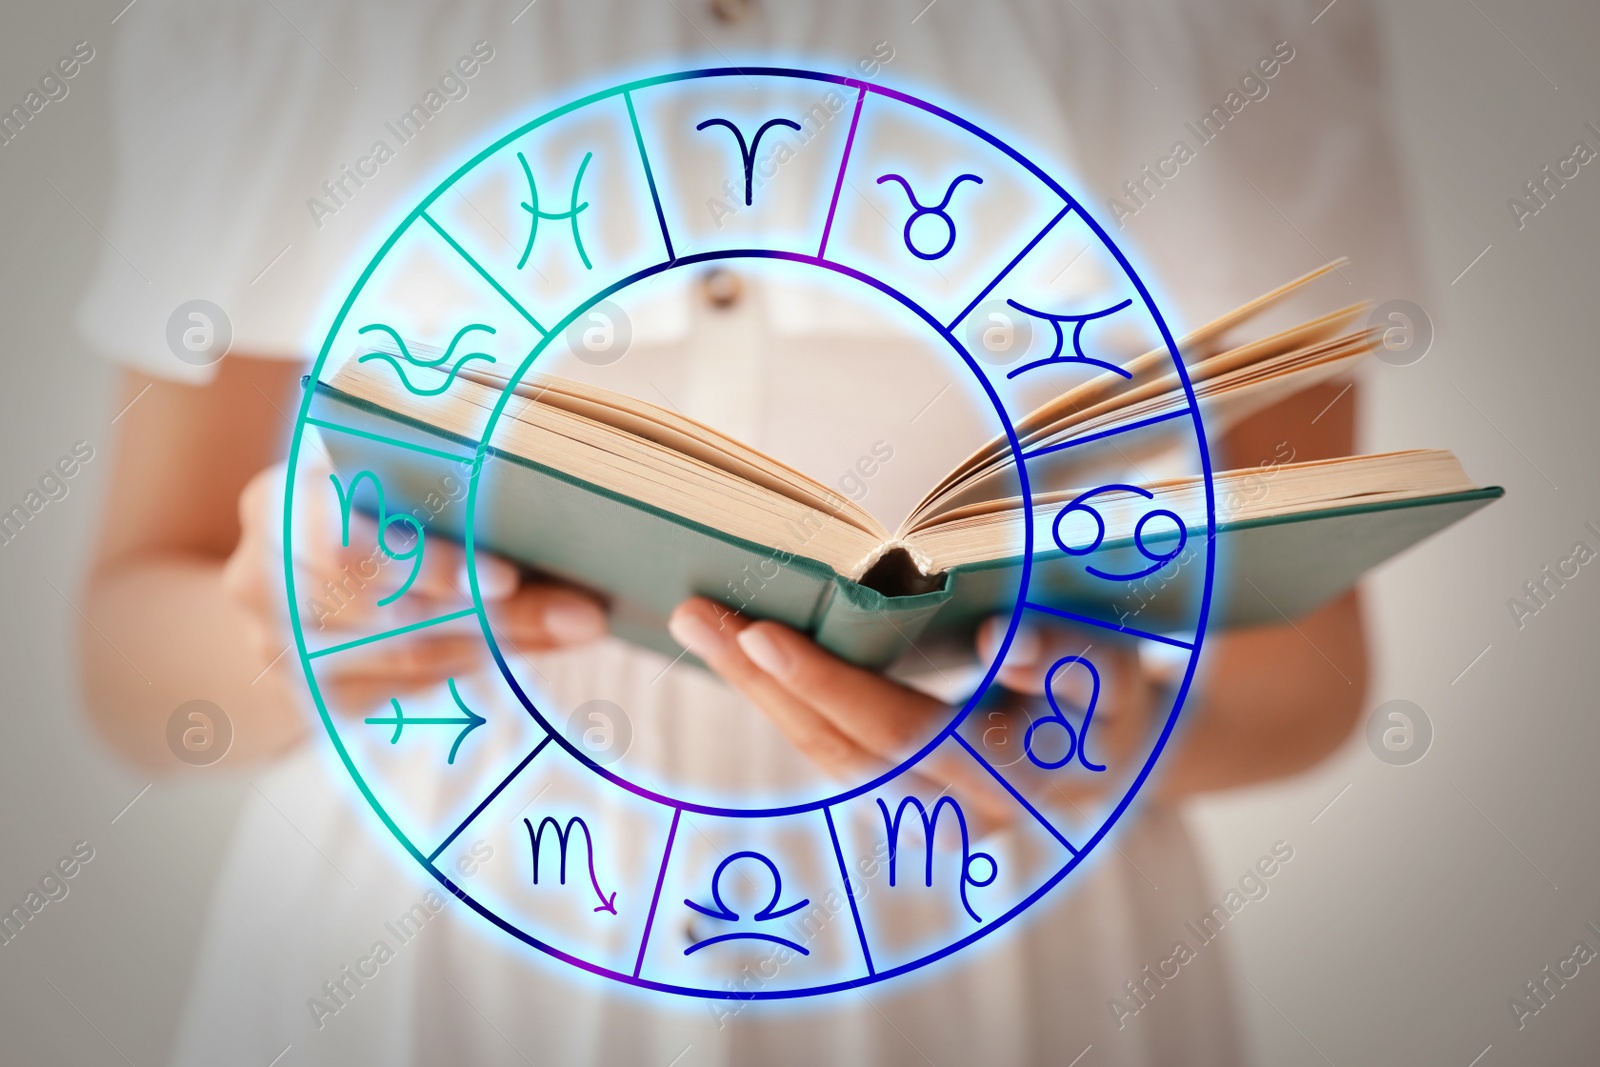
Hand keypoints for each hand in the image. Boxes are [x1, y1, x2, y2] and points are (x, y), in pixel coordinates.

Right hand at [221, 462, 607, 714]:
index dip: (426, 563)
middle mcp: (259, 578)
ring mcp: (278, 648)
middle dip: (491, 613)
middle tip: (577, 615)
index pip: (344, 540)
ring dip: (500, 642)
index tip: (507, 578)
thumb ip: (441, 481)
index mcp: (274, 503)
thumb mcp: (380, 479)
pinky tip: (528, 644)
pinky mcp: (311, 698)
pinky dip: (475, 665)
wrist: (289, 586)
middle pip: (389, 609)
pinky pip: (408, 688)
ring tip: (573, 625)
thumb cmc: (361, 510)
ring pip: (405, 655)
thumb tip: (558, 499)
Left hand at [668, 598, 1156, 827]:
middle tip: (694, 613)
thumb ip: (1068, 658)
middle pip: (837, 746)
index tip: (761, 635)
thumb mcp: (1117, 669)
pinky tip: (742, 652)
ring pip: (824, 752)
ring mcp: (926, 808)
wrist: (1120, 754)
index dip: (827, 685)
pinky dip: (784, 699)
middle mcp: (955, 808)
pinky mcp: (905, 789)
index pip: (899, 731)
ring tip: (702, 623)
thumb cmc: (1115, 696)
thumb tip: (1000, 642)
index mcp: (1008, 775)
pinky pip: (832, 747)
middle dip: (760, 680)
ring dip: (758, 689)